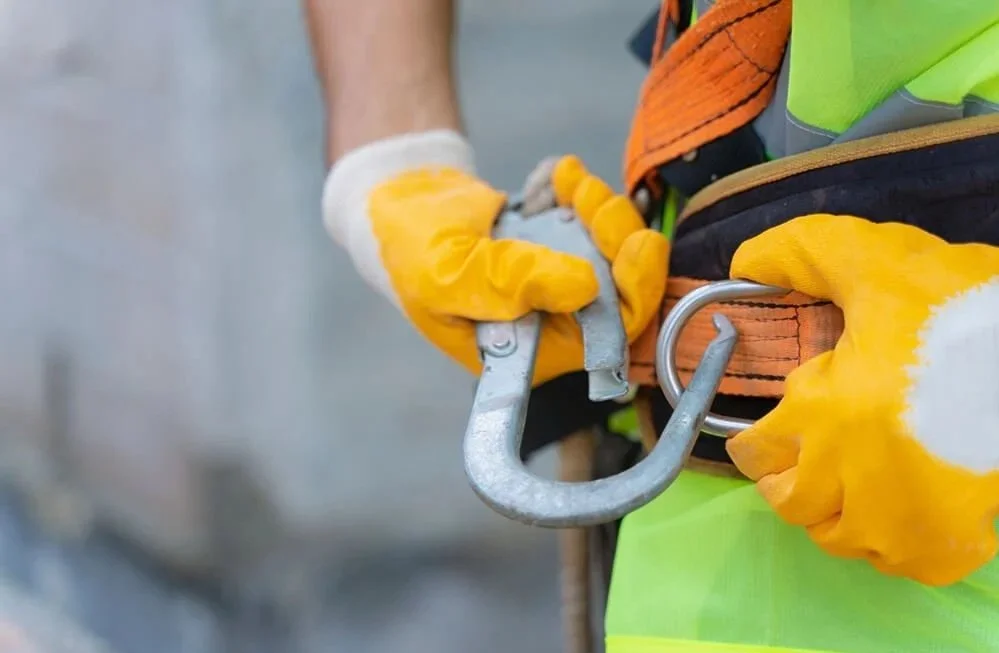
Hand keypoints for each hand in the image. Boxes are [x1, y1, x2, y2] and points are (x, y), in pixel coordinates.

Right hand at [323, 131, 668, 385]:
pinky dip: (572, 188)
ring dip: (595, 203)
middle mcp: (555, 321)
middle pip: (623, 288)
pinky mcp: (563, 240)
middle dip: (616, 232)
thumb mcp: (448, 273)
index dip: (633, 294)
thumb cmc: (411, 251)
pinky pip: (590, 213)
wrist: (400, 203)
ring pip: (615, 246)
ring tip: (561, 180)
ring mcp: (563, 278)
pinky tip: (542, 184)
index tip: (638, 242)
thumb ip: (509, 283)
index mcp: (530, 351)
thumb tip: (585, 286)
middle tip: (588, 192)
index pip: (605, 337)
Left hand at [725, 214, 998, 585]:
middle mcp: (855, 479)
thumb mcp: (879, 258)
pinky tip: (898, 511)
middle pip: (791, 502)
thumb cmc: (965, 305)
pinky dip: (892, 544)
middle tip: (801, 459)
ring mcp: (904, 521)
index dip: (752, 442)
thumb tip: (744, 261)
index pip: (756, 452)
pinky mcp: (954, 543)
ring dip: (832, 513)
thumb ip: (803, 252)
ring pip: (839, 539)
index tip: (761, 436)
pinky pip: (903, 564)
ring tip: (846, 484)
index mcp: (827, 413)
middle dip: (786, 479)